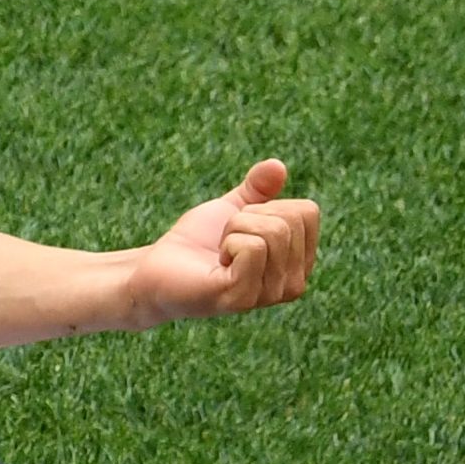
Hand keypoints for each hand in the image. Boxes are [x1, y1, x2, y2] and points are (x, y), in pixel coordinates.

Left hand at [126, 160, 319, 323]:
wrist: (157, 266)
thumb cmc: (197, 241)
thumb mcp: (233, 208)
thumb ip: (259, 189)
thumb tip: (278, 165)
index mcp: (299, 263)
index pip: (306, 212)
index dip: (266, 206)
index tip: (240, 226)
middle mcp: (292, 284)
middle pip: (289, 221)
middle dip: (247, 217)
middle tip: (225, 240)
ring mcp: (270, 295)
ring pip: (273, 232)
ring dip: (234, 230)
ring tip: (220, 252)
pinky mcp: (243, 297)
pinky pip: (253, 247)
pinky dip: (229, 242)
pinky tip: (216, 264)